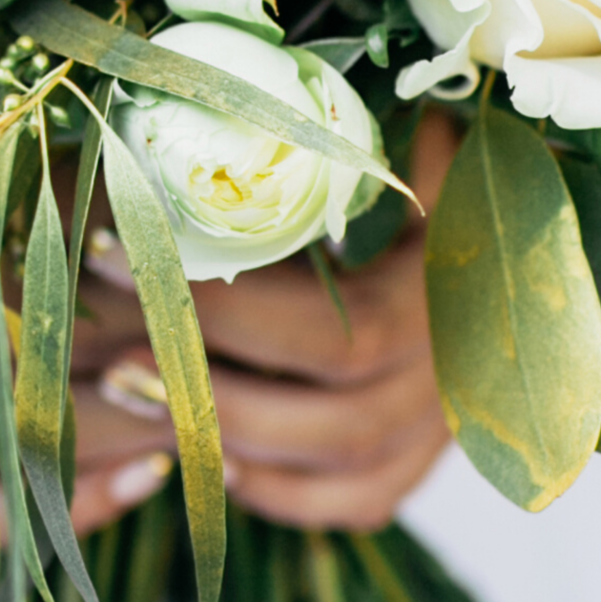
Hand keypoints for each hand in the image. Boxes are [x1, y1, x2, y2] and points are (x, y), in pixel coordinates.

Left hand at [66, 110, 457, 534]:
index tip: (116, 260)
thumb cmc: (412, 158)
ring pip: (345, 462)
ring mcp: (446, 415)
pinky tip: (215, 460)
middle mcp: (458, 356)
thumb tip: (257, 102)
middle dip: (215, 388)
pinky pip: (360, 500)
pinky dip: (284, 491)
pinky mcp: (423, 453)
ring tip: (136, 398)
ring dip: (233, 441)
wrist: (485, 225)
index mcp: (450, 275)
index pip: (337, 327)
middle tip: (115, 361)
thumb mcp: (388, 135)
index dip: (226, 311)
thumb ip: (352, 135)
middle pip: (338, 405)